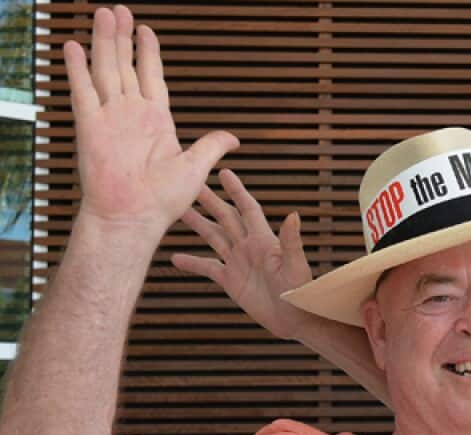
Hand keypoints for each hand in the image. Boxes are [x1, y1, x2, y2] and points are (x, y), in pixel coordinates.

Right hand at [65, 6, 237, 237]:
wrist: (134, 217)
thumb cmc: (163, 200)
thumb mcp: (196, 167)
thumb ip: (211, 145)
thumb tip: (235, 138)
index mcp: (156, 121)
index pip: (152, 77)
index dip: (150, 54)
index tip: (147, 31)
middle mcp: (131, 114)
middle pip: (126, 66)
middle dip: (123, 37)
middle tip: (119, 10)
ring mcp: (110, 117)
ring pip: (106, 69)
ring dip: (104, 41)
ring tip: (103, 14)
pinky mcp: (91, 126)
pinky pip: (83, 91)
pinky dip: (77, 68)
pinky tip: (74, 46)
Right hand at [174, 169, 313, 339]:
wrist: (295, 319)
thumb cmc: (300, 292)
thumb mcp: (295, 266)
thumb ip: (291, 241)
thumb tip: (293, 214)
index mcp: (264, 240)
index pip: (247, 209)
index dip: (236, 191)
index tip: (223, 172)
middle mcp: (248, 247)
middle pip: (225, 217)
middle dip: (209, 200)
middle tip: (191, 182)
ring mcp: (238, 262)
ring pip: (213, 237)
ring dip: (197, 224)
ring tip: (177, 210)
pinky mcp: (231, 280)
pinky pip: (207, 268)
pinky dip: (192, 263)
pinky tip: (174, 258)